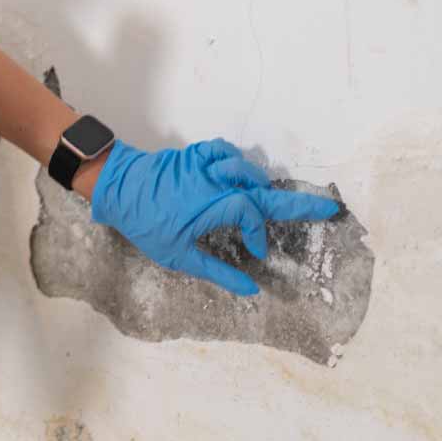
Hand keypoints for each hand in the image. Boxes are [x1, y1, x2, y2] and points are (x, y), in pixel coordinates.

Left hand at [91, 137, 340, 295]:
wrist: (114, 187)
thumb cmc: (144, 224)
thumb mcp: (177, 256)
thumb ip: (216, 272)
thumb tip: (251, 291)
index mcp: (210, 207)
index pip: (251, 213)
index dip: (259, 233)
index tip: (257, 252)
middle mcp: (212, 183)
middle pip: (261, 189)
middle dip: (297, 202)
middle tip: (327, 206)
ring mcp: (202, 166)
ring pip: (242, 166)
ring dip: (257, 181)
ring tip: (261, 197)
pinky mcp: (191, 156)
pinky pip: (220, 150)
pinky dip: (233, 158)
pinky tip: (235, 172)